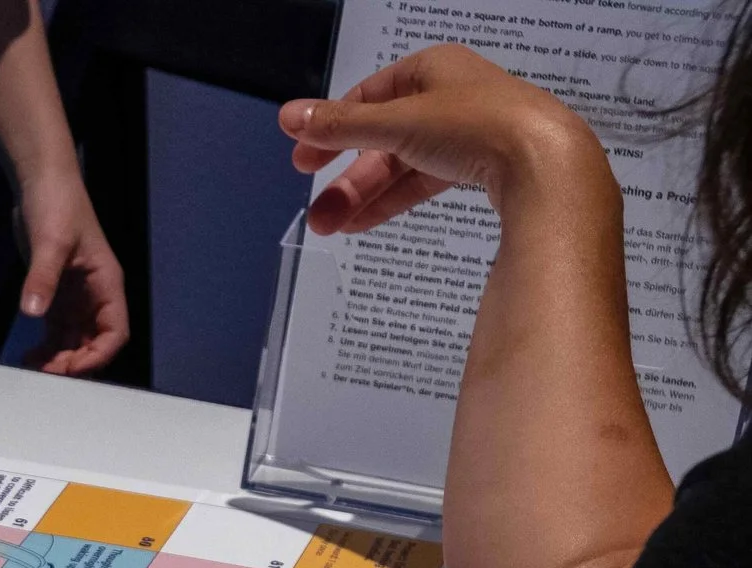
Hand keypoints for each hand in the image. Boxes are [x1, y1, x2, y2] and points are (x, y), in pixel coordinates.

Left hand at [16, 173, 127, 375]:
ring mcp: (77, 298)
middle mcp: (95, 296)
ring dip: (58, 361)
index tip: (69, 368)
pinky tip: (27, 359)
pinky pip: (56, 334)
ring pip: (74, 343)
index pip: (114, 333)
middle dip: (73, 364)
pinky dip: (46, 350)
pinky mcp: (56, 296)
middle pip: (93, 345)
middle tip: (43, 376)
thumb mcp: (49, 242)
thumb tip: (32, 312)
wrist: (41, 183)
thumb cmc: (56, 204)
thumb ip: (42, 277)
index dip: (96, 356)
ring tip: (31, 371)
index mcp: (106, 284)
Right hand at [283, 44, 603, 235]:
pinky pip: (425, 181)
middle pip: (381, 139)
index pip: (368, 96)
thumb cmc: (478, 125)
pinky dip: (394, 201)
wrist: (546, 164)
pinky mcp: (481, 166)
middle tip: (317, 210)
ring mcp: (466, 132)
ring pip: (401, 165)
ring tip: (332, 228)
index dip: (332, 128)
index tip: (304, 160)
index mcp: (431, 70)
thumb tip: (290, 116)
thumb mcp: (396, 123)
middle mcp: (448, 97)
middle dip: (346, 178)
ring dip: (364, 197)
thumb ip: (340, 125)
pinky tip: (365, 223)